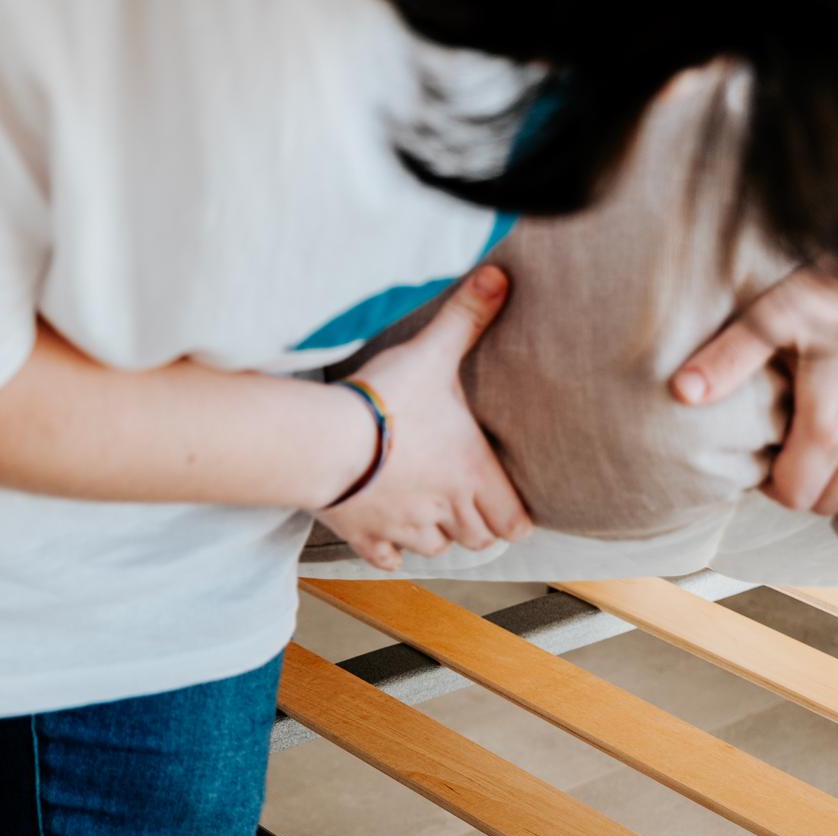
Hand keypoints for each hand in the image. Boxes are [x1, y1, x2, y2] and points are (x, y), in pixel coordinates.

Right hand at [317, 265, 532, 570]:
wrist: (324, 439)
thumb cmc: (385, 399)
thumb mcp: (433, 353)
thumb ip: (468, 317)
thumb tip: (500, 275)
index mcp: (471, 474)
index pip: (513, 523)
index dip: (513, 518)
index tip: (506, 506)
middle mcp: (444, 510)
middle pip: (476, 541)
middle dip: (474, 526)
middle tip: (465, 504)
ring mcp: (403, 527)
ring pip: (433, 549)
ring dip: (434, 535)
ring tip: (427, 512)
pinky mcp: (364, 535)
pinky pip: (385, 558)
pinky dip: (389, 550)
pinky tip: (386, 534)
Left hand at [669, 264, 837, 515]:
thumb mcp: (774, 318)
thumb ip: (728, 360)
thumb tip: (681, 392)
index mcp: (829, 427)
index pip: (793, 495)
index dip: (772, 484)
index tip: (767, 456)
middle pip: (829, 501)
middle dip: (804, 485)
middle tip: (791, 452)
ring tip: (825, 450)